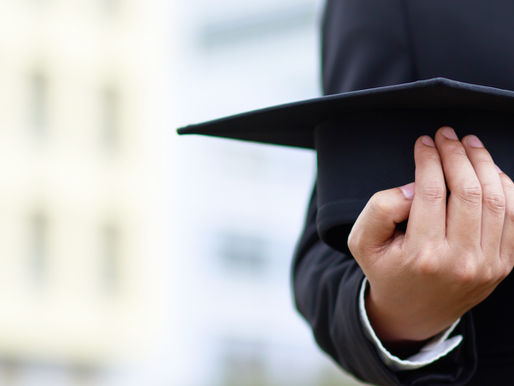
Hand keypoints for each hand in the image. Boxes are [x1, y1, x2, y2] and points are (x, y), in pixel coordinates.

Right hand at [348, 126, 513, 346]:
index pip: (430, 192)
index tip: (423, 142)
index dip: (428, 159)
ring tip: (469, 144)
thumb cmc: (387, 270)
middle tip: (446, 135)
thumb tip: (415, 186)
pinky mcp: (503, 264)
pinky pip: (513, 216)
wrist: (414, 312)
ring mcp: (487, 264)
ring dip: (483, 164)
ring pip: (496, 200)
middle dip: (457, 154)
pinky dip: (505, 186)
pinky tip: (489, 169)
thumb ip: (380, 209)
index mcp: (422, 255)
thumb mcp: (362, 242)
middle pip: (467, 191)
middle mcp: (460, 261)